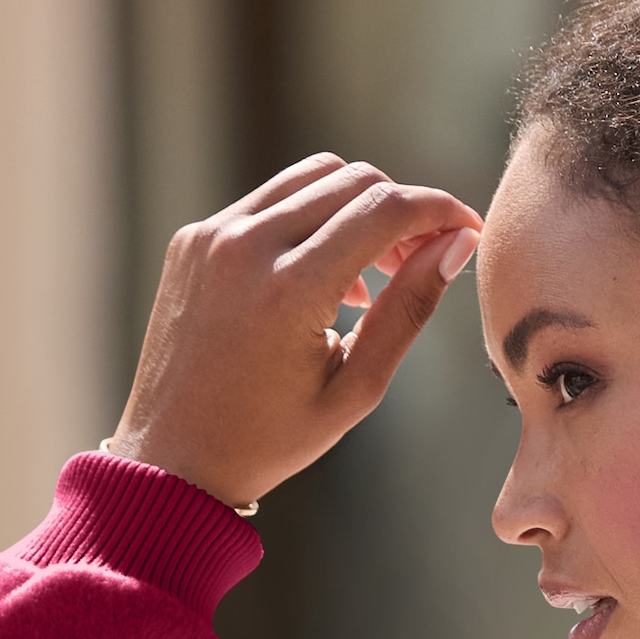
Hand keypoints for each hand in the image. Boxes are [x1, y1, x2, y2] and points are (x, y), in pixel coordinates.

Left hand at [106, 154, 485, 511]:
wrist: (172, 461)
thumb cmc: (270, 440)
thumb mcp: (356, 389)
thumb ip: (409, 310)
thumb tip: (457, 246)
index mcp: (291, 289)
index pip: (383, 209)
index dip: (438, 210)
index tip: (467, 228)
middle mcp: (246, 245)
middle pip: (352, 180)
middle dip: (401, 209)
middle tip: (422, 260)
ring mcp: (212, 235)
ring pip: (310, 178)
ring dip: (356, 209)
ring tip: (371, 276)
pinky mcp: (193, 238)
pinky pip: (267, 202)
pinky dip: (309, 223)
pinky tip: (321, 283)